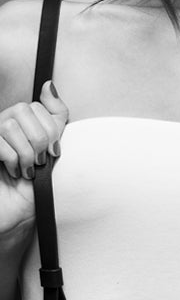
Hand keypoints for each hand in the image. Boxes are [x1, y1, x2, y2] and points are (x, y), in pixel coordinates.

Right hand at [0, 80, 68, 241]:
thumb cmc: (32, 187)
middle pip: (25, 110)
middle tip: (39, 162)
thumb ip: (55, 120)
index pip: (38, 105)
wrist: (16, 214)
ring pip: (11, 125)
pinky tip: (14, 171)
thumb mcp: (52, 151)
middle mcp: (4, 125)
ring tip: (26, 170)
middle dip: (40, 140)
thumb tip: (48, 85)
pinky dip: (12, 159)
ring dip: (26, 153)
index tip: (53, 152)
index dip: (51, 129)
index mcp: (22, 123)